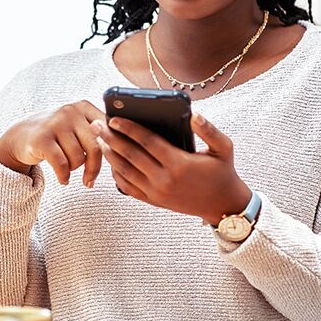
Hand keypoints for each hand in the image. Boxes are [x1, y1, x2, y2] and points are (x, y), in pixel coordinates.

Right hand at [0, 100, 106, 186]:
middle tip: (89, 180)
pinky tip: (63, 179)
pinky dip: (64, 176)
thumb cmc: (57, 135)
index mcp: (84, 107)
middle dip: (94, 168)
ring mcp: (54, 123)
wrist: (21, 136)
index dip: (110, 152)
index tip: (105, 165)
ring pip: (78, 158)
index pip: (107, 133)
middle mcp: (70, 111)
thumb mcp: (77, 127)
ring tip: (67, 168)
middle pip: (95, 147)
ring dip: (74, 170)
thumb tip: (117, 151)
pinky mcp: (41, 138)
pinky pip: (62, 165)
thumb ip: (98, 135)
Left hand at [93, 112, 251, 224]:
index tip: (113, 118)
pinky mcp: (154, 201)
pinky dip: (116, 175)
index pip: (146, 141)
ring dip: (110, 155)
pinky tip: (110, 162)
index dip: (128, 128)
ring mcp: (157, 192)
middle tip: (97, 125)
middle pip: (130, 155)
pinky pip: (128, 187)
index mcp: (179, 163)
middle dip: (111, 138)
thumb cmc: (223, 172)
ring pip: (125, 172)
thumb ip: (209, 130)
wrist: (223, 206)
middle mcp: (164, 179)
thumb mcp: (224, 148)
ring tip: (99, 140)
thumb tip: (194, 114)